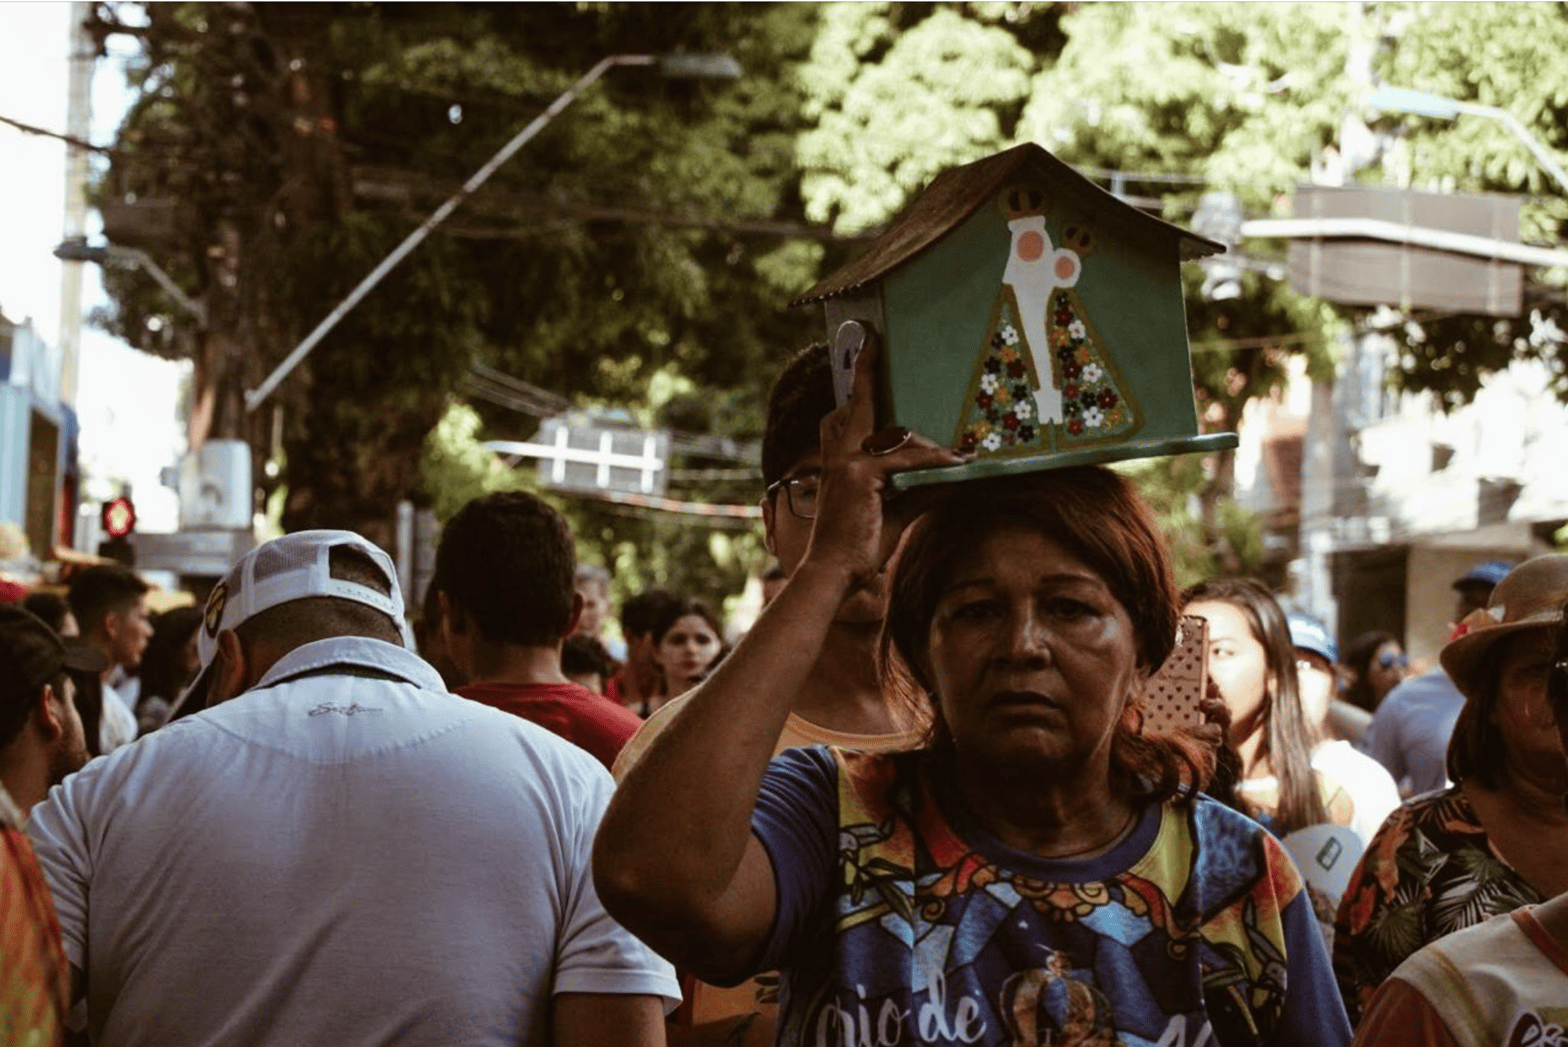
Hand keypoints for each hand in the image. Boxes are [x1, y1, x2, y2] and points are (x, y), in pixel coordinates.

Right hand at [802, 322, 968, 590]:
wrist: (836, 572)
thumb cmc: (862, 544)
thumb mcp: (898, 508)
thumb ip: (920, 487)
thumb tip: (954, 474)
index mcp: (840, 461)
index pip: (844, 417)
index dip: (854, 386)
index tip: (861, 352)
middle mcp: (839, 456)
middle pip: (855, 406)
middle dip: (863, 372)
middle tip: (871, 340)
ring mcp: (846, 462)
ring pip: (896, 438)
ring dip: (932, 449)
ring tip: (963, 456)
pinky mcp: (859, 474)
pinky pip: (907, 460)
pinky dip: (935, 463)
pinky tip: (958, 466)